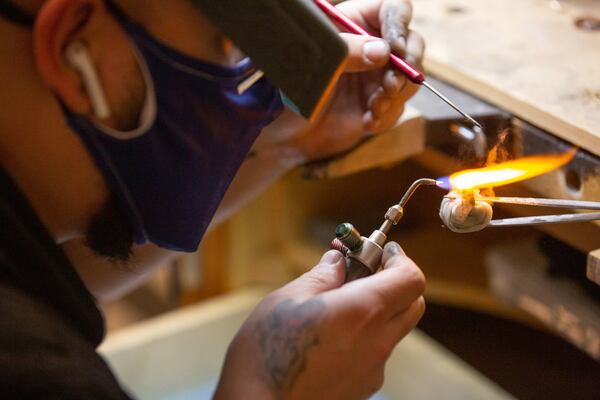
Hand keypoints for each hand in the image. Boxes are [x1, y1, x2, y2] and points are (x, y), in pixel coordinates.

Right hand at [214, 242, 425, 399]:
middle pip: (412, 304)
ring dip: (379, 311)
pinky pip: (375, 354)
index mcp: (363, 311)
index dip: (400, 259)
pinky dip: (364, 337)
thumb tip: (337, 261)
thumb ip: (321, 277)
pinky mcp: (362, 388)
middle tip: (365, 272)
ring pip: (394, 330)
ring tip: (338, 306)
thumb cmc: (267, 354)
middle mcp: (378, 342)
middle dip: (396, 282)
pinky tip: (330, 338)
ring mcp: (373, 369)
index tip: (382, 251)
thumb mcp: (288, 300)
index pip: (411, 278)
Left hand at [254, 0, 424, 161]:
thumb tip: (382, 51)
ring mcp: (379, 74)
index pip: (394, 10)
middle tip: (389, 85)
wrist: (285, 126)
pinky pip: (398, 107)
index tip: (395, 51)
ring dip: (395, 95)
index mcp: (356, 22)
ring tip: (373, 107)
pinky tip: (367, 122)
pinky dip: (386, 116)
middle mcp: (373, 45)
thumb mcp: (315, 62)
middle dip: (405, 66)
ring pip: (409, 78)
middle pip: (413, 43)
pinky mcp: (380, 101)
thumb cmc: (293, 83)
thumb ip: (347, 52)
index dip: (400, 26)